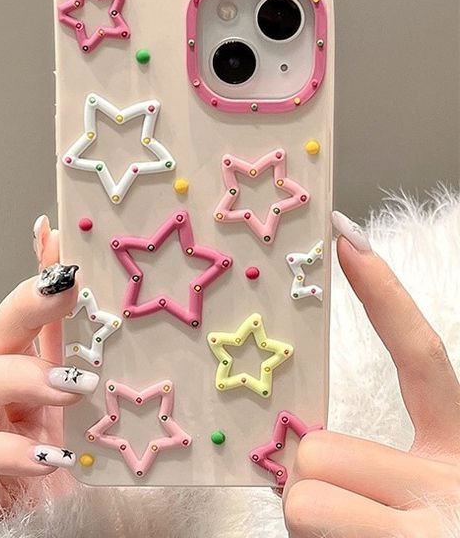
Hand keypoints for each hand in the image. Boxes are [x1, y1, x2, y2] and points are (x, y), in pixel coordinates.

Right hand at [0, 216, 92, 520]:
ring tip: (68, 388)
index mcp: (40, 373)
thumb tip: (133, 316)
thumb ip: (116, 368)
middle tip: (66, 295)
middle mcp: (7, 396)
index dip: (36, 272)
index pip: (31, 311)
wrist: (75, 536)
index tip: (55, 236)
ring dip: (15, 376)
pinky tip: (50, 455)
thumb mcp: (112, 409)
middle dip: (23, 306)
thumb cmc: (96, 472)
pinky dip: (6, 451)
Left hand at [282, 212, 459, 536]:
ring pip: (301, 501)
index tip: (346, 238)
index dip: (383, 295)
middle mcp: (452, 490)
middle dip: (319, 481)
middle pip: (317, 450)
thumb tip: (307, 454)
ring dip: (316, 521)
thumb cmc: (442, 532)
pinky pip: (306, 530)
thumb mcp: (433, 494)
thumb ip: (380, 466)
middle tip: (355, 514)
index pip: (422, 359)